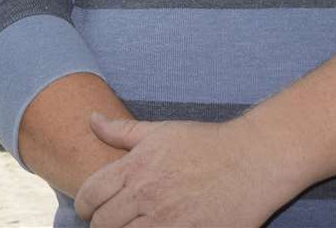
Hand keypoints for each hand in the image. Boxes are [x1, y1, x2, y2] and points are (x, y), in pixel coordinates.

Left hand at [72, 113, 305, 227]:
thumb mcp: (160, 130)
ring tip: (131, 226)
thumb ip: (122, 130)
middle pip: (103, 223)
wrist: (252, 161)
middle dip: (100, 224)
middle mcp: (146, 196)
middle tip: (108, 222)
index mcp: (135, 168)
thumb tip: (92, 119)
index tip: (89, 209)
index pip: (91, 194)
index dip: (84, 205)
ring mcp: (167, 221)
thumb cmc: (206, 143)